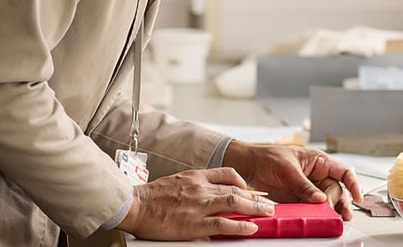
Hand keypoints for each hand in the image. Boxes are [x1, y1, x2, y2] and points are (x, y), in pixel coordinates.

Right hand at [116, 167, 275, 239]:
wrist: (135, 205)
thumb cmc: (150, 197)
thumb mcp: (173, 183)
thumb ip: (191, 187)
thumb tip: (204, 197)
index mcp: (194, 176)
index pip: (226, 173)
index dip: (242, 182)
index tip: (249, 189)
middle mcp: (200, 187)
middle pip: (235, 189)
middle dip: (255, 197)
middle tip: (268, 204)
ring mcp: (199, 204)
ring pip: (234, 203)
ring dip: (255, 208)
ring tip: (268, 213)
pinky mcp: (195, 222)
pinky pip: (224, 223)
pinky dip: (241, 225)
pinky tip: (251, 228)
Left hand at [222, 142, 361, 219]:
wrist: (248, 166)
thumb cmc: (267, 157)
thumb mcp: (287, 169)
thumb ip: (304, 185)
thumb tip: (320, 198)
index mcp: (318, 161)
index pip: (343, 172)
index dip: (353, 184)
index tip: (358, 197)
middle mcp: (317, 175)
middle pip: (337, 190)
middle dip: (340, 201)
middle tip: (336, 211)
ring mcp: (309, 188)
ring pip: (328, 201)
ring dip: (333, 210)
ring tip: (336, 219)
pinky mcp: (300, 199)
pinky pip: (313, 208)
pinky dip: (318, 215)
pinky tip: (319, 219)